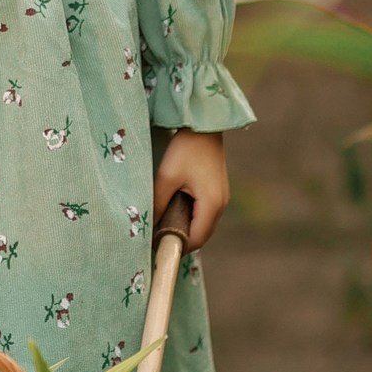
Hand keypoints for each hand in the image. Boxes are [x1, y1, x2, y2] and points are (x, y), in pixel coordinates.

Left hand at [152, 128, 230, 250]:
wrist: (203, 125)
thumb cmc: (184, 149)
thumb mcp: (166, 177)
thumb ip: (157, 204)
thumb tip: (149, 226)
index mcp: (212, 204)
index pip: (196, 239)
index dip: (177, 246)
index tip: (157, 246)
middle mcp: (221, 204)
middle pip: (202, 234)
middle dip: (181, 238)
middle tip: (157, 236)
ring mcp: (222, 197)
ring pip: (203, 224)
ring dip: (186, 226)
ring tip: (163, 223)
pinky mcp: (217, 190)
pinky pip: (204, 212)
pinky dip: (191, 216)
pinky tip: (174, 209)